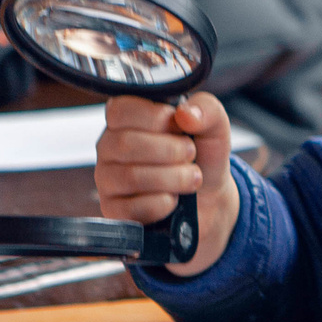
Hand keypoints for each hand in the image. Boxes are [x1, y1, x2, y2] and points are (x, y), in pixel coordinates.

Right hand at [96, 92, 236, 277]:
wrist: (209, 199)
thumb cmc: (203, 157)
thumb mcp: (214, 126)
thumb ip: (206, 109)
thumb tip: (185, 114)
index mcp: (126, 120)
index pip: (120, 109)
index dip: (156, 118)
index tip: (181, 127)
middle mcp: (109, 148)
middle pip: (125, 144)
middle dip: (169, 150)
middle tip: (190, 154)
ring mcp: (107, 181)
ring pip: (131, 177)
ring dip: (173, 178)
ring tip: (191, 178)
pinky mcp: (114, 212)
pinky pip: (133, 208)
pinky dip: (164, 203)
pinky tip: (174, 199)